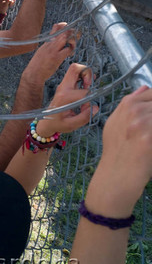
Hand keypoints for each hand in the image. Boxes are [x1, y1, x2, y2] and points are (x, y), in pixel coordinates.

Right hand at [22, 22, 78, 87]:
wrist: (33, 73)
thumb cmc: (37, 65)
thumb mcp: (41, 51)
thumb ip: (48, 45)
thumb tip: (53, 43)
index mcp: (47, 42)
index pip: (56, 27)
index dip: (64, 26)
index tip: (68, 28)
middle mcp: (50, 44)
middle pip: (63, 31)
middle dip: (71, 31)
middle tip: (76, 35)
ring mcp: (53, 50)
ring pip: (65, 38)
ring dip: (72, 40)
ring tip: (72, 44)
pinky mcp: (57, 57)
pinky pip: (68, 50)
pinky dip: (72, 50)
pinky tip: (71, 53)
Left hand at [36, 62, 97, 137]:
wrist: (46, 122)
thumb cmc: (58, 124)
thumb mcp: (71, 125)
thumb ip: (84, 117)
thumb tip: (95, 107)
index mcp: (64, 97)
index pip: (83, 92)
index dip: (89, 100)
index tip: (85, 109)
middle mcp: (63, 88)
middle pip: (75, 68)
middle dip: (87, 73)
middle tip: (89, 86)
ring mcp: (63, 85)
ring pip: (75, 69)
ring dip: (85, 75)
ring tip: (88, 86)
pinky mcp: (65, 86)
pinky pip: (75, 74)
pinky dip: (83, 76)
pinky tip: (87, 85)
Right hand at [86, 86, 151, 216]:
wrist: (115, 176)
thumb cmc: (115, 151)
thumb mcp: (114, 123)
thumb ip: (129, 104)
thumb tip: (145, 88)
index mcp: (127, 104)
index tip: (151, 119)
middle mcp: (135, 111)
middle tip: (148, 132)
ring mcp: (143, 124)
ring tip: (148, 140)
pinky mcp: (150, 140)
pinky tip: (150, 147)